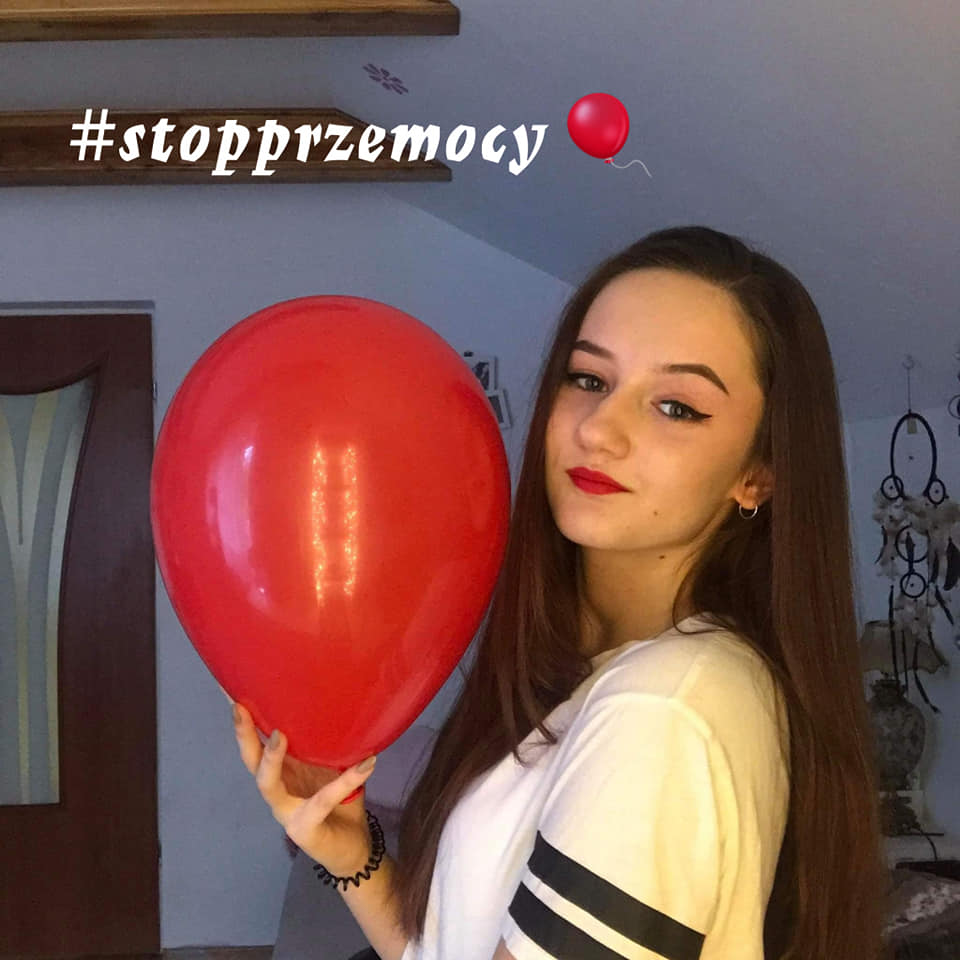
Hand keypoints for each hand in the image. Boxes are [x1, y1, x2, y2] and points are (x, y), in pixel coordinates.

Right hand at [232, 701, 377, 874]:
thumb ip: (325, 743)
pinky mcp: (306, 829)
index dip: (243, 722)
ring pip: (269, 785)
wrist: (352, 849)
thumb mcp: (330, 766)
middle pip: (251, 762)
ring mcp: (286, 812)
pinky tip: (367, 764)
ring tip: (280, 735)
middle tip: (240, 708)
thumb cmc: (339, 802)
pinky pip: (324, 800)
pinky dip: (348, 779)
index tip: (231, 691)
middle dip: (243, 735)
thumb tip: (335, 700)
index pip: (256, 745)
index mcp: (282, 772)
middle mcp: (277, 790)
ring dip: (271, 759)